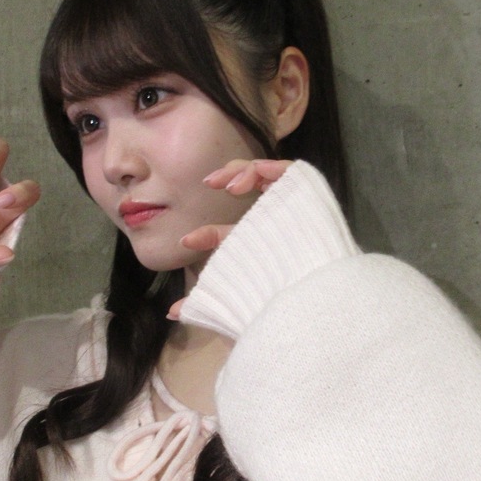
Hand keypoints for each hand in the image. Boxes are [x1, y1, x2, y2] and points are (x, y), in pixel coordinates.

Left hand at [167, 158, 292, 318]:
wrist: (305, 303)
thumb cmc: (273, 305)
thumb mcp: (231, 298)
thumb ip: (204, 302)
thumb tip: (171, 312)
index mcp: (262, 249)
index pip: (234, 233)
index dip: (208, 233)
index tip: (187, 241)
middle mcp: (278, 228)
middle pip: (256, 190)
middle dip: (232, 176)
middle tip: (210, 182)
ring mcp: (294, 212)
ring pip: (270, 175)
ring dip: (246, 171)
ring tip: (230, 185)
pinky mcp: (309, 199)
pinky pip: (291, 172)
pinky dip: (270, 167)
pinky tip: (252, 176)